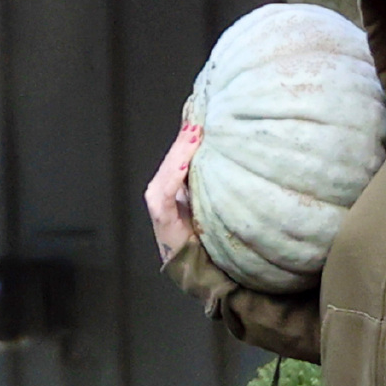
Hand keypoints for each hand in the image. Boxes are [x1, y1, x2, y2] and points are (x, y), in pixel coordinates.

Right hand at [144, 122, 201, 262]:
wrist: (199, 267)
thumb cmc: (206, 236)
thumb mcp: (209, 202)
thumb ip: (208, 181)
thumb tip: (226, 155)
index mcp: (172, 186)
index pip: (178, 157)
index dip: (187, 138)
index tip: (201, 119)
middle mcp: (161, 191)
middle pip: (172, 161)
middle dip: (184, 141)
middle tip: (199, 121)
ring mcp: (159, 203)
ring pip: (168, 171)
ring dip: (180, 153)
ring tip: (193, 135)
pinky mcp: (161, 215)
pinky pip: (167, 192)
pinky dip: (175, 175)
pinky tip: (186, 163)